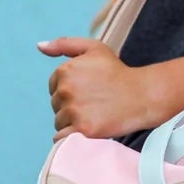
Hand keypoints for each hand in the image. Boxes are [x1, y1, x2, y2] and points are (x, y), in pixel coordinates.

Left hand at [37, 38, 151, 140]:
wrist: (143, 95)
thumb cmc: (118, 72)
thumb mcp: (94, 49)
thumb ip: (64, 44)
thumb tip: (40, 46)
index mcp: (64, 71)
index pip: (54, 89)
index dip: (71, 92)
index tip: (89, 91)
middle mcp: (66, 90)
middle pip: (56, 107)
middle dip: (72, 107)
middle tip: (95, 104)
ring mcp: (74, 110)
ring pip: (59, 123)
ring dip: (73, 123)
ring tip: (95, 116)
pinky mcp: (82, 129)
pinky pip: (62, 139)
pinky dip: (71, 138)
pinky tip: (87, 131)